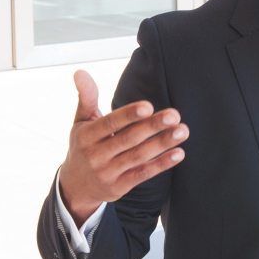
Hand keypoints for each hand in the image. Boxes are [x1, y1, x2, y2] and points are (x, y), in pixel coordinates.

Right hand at [58, 70, 188, 225]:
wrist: (76, 187)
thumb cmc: (83, 146)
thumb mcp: (81, 122)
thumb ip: (86, 97)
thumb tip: (80, 71)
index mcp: (86, 136)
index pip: (110, 123)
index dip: (129, 115)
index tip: (149, 106)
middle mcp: (95, 155)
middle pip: (128, 139)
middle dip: (152, 126)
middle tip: (174, 115)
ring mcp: (108, 173)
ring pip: (139, 157)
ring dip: (162, 143)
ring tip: (183, 131)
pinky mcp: (120, 187)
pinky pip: (143, 174)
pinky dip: (161, 164)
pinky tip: (179, 153)